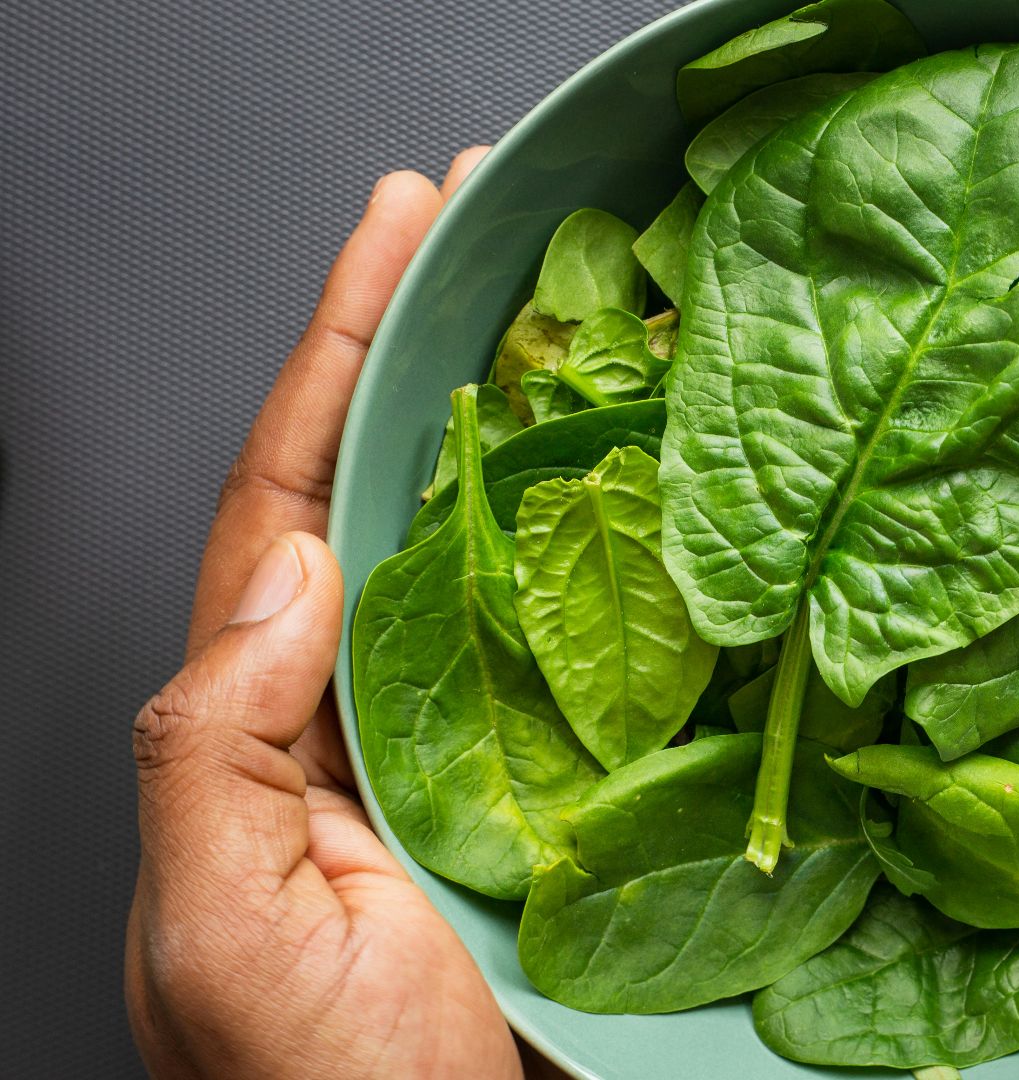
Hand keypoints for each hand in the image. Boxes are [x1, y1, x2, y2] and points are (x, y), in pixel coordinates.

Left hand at [122, 149, 536, 1077]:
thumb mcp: (220, 932)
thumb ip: (217, 753)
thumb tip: (290, 572)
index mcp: (262, 724)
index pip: (286, 498)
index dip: (334, 353)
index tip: (396, 234)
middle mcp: (355, 706)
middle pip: (380, 484)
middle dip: (415, 343)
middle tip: (478, 218)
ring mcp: (456, 737)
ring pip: (478, 544)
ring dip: (510, 419)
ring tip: (559, 305)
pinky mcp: (549, 779)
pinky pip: (568, 634)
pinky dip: (591, 541)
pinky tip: (635, 480)